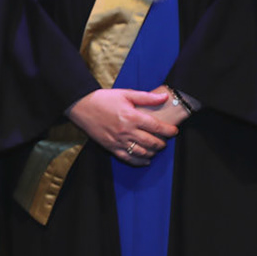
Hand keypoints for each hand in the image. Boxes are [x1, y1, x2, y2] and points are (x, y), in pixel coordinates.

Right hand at [67, 87, 184, 166]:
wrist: (82, 106)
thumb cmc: (104, 99)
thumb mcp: (126, 94)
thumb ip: (146, 97)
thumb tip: (164, 98)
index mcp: (132, 117)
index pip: (156, 127)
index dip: (168, 131)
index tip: (174, 131)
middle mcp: (126, 131)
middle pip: (151, 142)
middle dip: (162, 143)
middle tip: (165, 141)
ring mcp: (118, 141)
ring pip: (141, 152)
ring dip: (152, 152)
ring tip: (156, 149)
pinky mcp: (111, 147)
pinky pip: (128, 158)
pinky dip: (139, 161)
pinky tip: (146, 160)